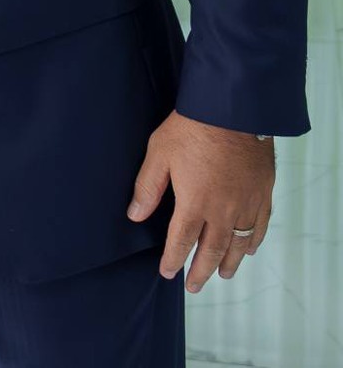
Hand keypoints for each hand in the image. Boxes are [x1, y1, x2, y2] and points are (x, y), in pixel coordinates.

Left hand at [129, 110, 274, 290]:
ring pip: (238, 243)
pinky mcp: (263, 194)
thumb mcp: (158, 155)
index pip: (182, 241)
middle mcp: (222, 210)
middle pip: (212, 250)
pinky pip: (259, 226)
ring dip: (229, 262)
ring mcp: (246, 204)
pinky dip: (253, 241)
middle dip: (201, 270)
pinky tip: (249, 249)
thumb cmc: (191, 129)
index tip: (168, 273)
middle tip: (195, 287)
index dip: (174, 259)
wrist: (232, 112)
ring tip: (222, 274)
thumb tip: (135, 215)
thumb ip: (147, 188)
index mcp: (194, 203)